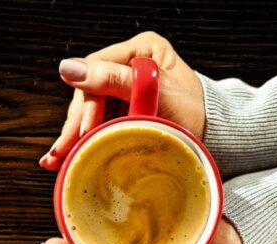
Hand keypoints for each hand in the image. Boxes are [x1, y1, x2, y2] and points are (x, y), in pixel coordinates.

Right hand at [39, 31, 205, 170]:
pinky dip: (83, 140)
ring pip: (88, 111)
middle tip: (63, 152)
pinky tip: (65, 155)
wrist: (218, 139)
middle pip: (89, 93)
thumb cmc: (198, 114)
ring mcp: (123, 89)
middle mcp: (128, 66)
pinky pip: (96, 123)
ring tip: (57, 160)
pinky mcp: (122, 110)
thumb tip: (69, 68)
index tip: (84, 130)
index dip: (86, 103)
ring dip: (73, 137)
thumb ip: (114, 80)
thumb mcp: (157, 94)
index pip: (97, 70)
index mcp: (140, 51)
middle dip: (76, 125)